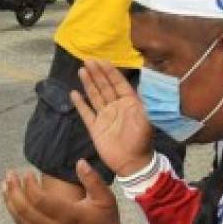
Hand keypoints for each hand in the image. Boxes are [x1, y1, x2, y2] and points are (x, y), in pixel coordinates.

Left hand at [1, 161, 122, 223]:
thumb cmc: (105, 221)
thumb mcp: (106, 198)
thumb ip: (93, 179)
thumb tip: (79, 162)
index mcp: (69, 216)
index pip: (40, 200)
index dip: (29, 185)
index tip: (28, 173)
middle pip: (25, 210)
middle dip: (14, 191)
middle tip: (9, 175)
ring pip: (21, 221)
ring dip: (10, 203)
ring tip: (5, 187)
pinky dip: (16, 217)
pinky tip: (12, 205)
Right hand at [70, 59, 153, 177]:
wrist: (132, 163)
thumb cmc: (142, 140)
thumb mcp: (147, 119)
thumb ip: (146, 101)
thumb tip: (148, 83)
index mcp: (129, 103)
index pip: (119, 83)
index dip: (110, 72)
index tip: (102, 61)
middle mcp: (116, 107)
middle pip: (105, 86)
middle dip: (97, 73)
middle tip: (88, 60)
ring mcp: (105, 117)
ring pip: (95, 96)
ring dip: (88, 83)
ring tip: (82, 70)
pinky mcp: (95, 128)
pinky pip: (86, 113)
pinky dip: (80, 104)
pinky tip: (74, 93)